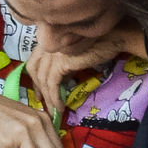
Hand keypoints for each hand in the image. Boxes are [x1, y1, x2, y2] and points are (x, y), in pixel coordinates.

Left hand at [26, 23, 147, 117]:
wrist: (114, 38)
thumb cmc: (99, 43)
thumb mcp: (76, 55)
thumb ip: (65, 65)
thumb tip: (62, 80)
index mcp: (50, 39)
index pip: (34, 60)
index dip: (35, 78)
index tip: (39, 92)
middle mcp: (48, 43)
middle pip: (34, 69)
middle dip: (38, 88)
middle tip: (42, 102)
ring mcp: (53, 51)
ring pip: (43, 79)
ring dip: (48, 97)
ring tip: (54, 109)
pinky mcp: (61, 61)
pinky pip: (53, 83)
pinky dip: (55, 97)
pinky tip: (60, 106)